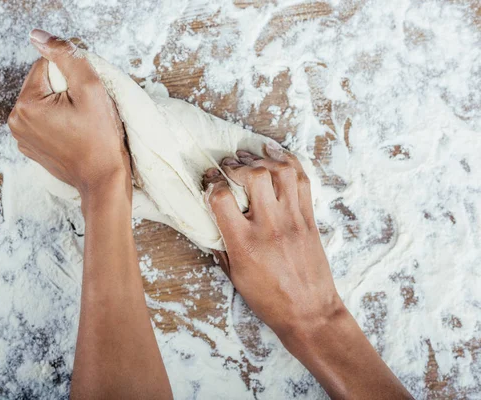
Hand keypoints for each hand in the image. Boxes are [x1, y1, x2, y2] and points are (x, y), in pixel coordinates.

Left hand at [8, 29, 130, 199]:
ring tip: (80, 124)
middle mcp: (15, 120)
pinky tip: (74, 134)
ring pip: (44, 102)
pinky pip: (44, 121)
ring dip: (62, 106)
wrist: (103, 180)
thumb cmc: (100, 137)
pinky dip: (58, 122)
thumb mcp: (89, 87)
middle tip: (85, 111)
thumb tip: (38, 36)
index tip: (85, 97)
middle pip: (44, 84)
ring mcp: (22, 137)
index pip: (47, 66)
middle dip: (65, 90)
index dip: (71, 75)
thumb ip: (65, 55)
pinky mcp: (31, 148)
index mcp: (26, 104)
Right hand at [203, 142, 343, 350]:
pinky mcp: (309, 219)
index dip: (211, 183)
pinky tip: (277, 156)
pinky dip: (290, 163)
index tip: (209, 181)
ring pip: (282, 172)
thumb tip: (214, 222)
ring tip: (251, 158)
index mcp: (244, 244)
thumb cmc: (269, 299)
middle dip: (237, 165)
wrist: (310, 313)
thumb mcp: (235, 276)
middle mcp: (270, 226)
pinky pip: (303, 181)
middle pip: (255, 176)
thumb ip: (223, 245)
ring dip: (263, 159)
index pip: (222, 198)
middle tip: (230, 166)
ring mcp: (293, 220)